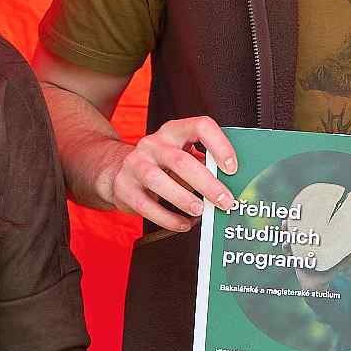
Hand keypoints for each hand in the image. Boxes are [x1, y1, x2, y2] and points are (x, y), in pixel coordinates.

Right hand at [96, 115, 238, 231]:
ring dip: (183, 198)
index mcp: (174, 131)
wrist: (117, 169)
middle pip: (181, 161)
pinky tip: (184, 224)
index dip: (220, 146)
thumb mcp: (181, 154)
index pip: (201, 126)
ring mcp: (135, 164)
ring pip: (158, 180)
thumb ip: (203, 164)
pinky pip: (145, 205)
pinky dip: (167, 218)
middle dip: (207, 183)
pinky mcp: (124, 187)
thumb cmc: (161, 164)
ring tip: (200, 211)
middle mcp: (153, 144)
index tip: (232, 168)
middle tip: (225, 201)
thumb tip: (234, 186)